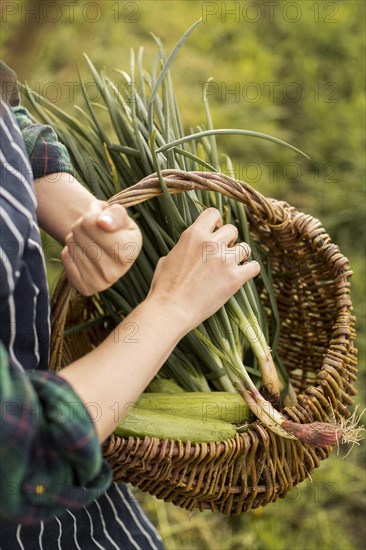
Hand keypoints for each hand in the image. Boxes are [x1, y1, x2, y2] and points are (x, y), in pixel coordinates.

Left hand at [61, 200, 141, 295]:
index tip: (100, 219)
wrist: (108, 250)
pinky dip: (70, 251)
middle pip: (79, 231)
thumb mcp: (120, 215)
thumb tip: (102, 222)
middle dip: (82, 225)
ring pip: (71, 243)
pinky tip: (83, 253)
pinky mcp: (85, 288)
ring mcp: (100, 283)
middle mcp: (116, 271)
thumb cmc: (115, 229)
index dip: (92, 214)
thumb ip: (115, 213)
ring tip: (89, 240)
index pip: (91, 222)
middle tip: (92, 229)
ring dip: (75, 237)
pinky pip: (65, 257)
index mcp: (129, 251)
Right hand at [146, 208, 259, 332]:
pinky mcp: (235, 278)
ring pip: (245, 247)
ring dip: (239, 256)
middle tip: (221, 254)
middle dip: (229, 240)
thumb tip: (190, 248)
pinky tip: (243, 275)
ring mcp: (224, 259)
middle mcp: (211, 243)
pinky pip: (254, 267)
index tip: (215, 232)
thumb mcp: (168, 259)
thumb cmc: (164, 288)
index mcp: (193, 235)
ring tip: (230, 267)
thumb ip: (184, 248)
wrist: (171, 310)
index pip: (213, 213)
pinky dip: (250, 270)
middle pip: (232, 229)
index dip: (216, 222)